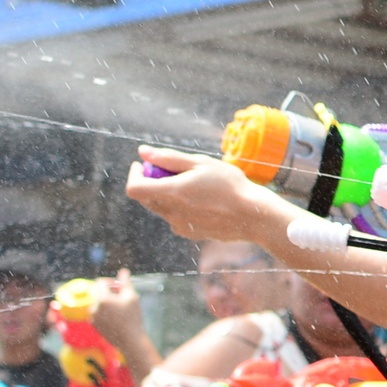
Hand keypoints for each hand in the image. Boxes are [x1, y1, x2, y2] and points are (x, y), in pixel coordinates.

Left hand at [87, 269, 143, 348]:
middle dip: (110, 292)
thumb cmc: (132, 317)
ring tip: (122, 309)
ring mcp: (92, 316)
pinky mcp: (93, 324)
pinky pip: (98, 312)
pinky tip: (118, 318)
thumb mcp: (132, 297)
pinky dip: (105, 311)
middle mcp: (94, 306)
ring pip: (99, 303)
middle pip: (99, 292)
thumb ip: (125, 282)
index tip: (120, 286)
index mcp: (102, 298)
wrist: (129, 339)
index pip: (100, 282)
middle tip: (124, 298)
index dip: (110, 281)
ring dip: (108, 302)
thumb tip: (123, 271)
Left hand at [126, 147, 276, 243]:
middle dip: (153, 182)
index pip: (135, 188)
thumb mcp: (201, 163)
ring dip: (168, 195)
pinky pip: (176, 218)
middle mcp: (170, 212)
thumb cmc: (230, 185)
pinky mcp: (190, 233)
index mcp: (171, 193)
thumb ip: (169, 158)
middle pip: (147, 197)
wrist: (252, 215)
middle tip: (174, 171)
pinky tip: (204, 202)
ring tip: (195, 186)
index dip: (135, 174)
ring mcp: (179, 225)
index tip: (144, 165)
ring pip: (162, 208)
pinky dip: (180, 208)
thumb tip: (143, 152)